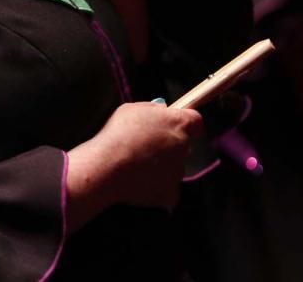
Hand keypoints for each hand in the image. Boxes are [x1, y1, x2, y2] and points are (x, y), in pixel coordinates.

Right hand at [65, 101, 203, 228]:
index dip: (183, 121)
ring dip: (161, 165)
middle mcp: (184, 148)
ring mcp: (179, 172)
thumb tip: (163, 109)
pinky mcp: (171, 194)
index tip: (169, 124)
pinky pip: (167, 188)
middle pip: (183, 145)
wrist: (107, 167)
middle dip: (169, 145)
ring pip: (173, 167)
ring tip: (136, 164)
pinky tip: (138, 181)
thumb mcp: (131, 109)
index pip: (195, 120)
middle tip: (145, 146)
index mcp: (179, 124)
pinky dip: (156, 186)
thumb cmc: (118, 133)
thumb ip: (152, 108)